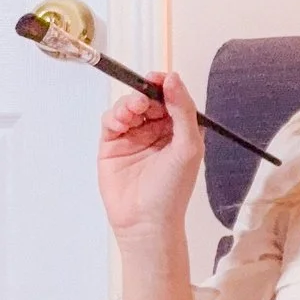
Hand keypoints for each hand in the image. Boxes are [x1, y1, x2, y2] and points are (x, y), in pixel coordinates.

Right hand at [97, 69, 203, 242]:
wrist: (146, 221)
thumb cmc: (172, 190)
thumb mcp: (187, 146)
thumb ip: (183, 110)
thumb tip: (173, 78)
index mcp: (180, 130)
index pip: (172, 98)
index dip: (165, 85)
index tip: (158, 78)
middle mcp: (157, 131)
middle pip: (148, 98)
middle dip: (144, 93)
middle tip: (143, 99)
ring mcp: (134, 137)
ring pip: (128, 106)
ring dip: (129, 103)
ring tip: (133, 111)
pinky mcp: (113, 145)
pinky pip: (111, 120)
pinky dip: (114, 115)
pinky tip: (121, 122)